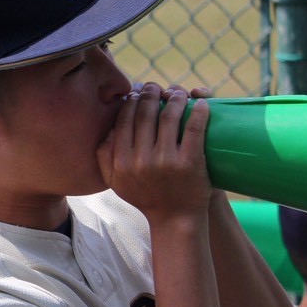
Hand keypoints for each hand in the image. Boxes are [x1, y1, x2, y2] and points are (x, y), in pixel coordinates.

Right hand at [98, 82, 212, 221]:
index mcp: (122, 161)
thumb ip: (104, 157)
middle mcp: (141, 160)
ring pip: (169, 117)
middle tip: (156, 87)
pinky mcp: (190, 163)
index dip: (131, 101)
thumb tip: (107, 128)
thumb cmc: (145, 198)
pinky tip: (201, 103)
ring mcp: (167, 161)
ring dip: (175, 98)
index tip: (137, 92)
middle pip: (146, 114)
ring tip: (178, 93)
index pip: (124, 120)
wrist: (175, 220)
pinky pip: (194, 129)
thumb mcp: (116, 182)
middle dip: (151, 94)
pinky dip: (198, 112)